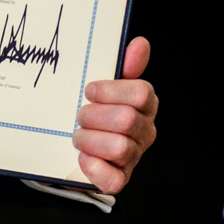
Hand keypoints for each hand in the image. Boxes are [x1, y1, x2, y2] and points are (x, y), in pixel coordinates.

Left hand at [69, 35, 157, 195]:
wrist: (79, 147)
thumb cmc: (97, 113)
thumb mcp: (108, 87)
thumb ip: (126, 66)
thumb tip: (140, 43)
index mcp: (145, 106)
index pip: (142, 93)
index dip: (111, 90)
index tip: (89, 90)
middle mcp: (144, 132)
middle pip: (126, 119)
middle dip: (94, 115)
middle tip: (80, 116)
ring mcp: (133, 157)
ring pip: (119, 147)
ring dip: (89, 139)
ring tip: (79, 136)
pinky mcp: (119, 180)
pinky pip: (113, 179)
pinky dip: (94, 168)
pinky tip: (83, 158)